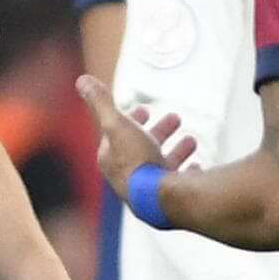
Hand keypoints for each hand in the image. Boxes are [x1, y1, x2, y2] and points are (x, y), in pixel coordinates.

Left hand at [77, 73, 196, 198]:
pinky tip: (196, 167)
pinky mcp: (170, 199)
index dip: (131, 120)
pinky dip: (188, 173)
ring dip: (177, 151)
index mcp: (113, 160)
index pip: (118, 136)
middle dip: (159, 132)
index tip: (145, 109)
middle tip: (175, 118)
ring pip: (164, 165)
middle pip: (144, 149)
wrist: (159, 199)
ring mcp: (150, 189)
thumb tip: (82, 80)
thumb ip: (101, 103)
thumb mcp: (116, 124)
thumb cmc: (136, 161)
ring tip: (191, 140)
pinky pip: (180, 184)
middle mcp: (129, 176)